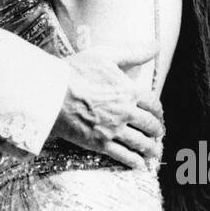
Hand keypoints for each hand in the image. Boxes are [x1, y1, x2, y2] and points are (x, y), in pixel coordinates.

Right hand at [52, 48, 165, 169]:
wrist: (50, 94)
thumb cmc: (75, 72)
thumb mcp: (104, 55)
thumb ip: (133, 52)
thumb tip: (157, 44)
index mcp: (128, 91)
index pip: (153, 104)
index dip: (159, 112)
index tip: (158, 115)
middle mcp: (125, 112)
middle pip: (150, 125)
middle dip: (157, 131)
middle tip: (157, 134)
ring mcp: (113, 130)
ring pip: (140, 143)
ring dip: (151, 149)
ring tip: (154, 152)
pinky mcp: (99, 143)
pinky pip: (122, 156)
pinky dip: (134, 162)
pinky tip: (139, 165)